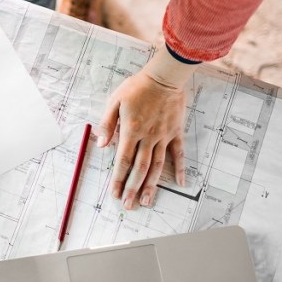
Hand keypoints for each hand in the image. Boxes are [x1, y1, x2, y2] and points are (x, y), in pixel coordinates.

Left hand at [96, 70, 186, 210]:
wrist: (164, 76)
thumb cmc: (137, 87)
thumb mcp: (115, 101)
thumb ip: (107, 124)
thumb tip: (101, 145)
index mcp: (131, 131)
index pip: (123, 161)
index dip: (118, 179)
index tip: (115, 193)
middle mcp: (148, 137)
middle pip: (139, 168)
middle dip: (133, 188)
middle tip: (129, 205)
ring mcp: (164, 136)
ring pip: (157, 166)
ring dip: (151, 185)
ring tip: (147, 201)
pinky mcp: (175, 132)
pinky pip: (178, 153)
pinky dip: (180, 168)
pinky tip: (180, 183)